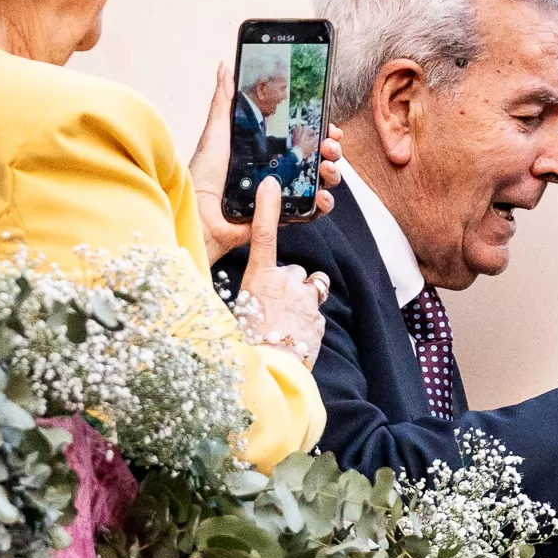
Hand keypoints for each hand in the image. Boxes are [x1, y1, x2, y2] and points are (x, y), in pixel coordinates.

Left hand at [192, 67, 341, 259]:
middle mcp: (276, 169)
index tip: (328, 122)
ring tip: (326, 168)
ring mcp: (282, 192)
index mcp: (265, 148)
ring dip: (331, 172)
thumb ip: (224, 100)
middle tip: (330, 144)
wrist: (199, 217)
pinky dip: (323, 203)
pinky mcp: (282, 215)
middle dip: (330, 148)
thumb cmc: (201, 177)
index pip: (301, 134)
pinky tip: (321, 195)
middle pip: (316, 155)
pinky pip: (311, 209)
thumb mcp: (216, 132)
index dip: (318, 127)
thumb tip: (224, 65)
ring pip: (319, 180)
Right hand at [232, 179, 326, 366]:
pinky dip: (308, 322)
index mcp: (259, 278)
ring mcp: (305, 300)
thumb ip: (250, 295)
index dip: (267, 208)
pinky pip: (315, 313)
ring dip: (303, 299)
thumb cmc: (247, 344)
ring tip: (289, 321)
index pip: (264, 234)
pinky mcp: (319, 318)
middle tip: (274, 309)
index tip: (270, 184)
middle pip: (293, 270)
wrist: (271, 373)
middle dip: (289, 284)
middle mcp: (285, 282)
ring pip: (310, 288)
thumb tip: (253, 295)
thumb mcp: (238, 312)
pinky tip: (295, 337)